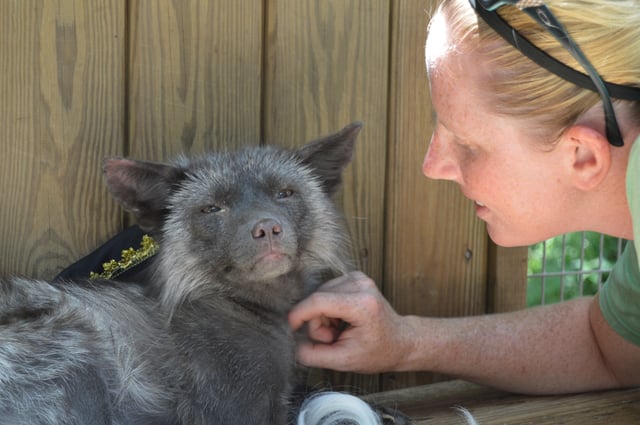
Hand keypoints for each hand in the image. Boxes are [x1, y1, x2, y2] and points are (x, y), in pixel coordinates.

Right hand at [288, 271, 407, 372]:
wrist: (401, 341)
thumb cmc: (378, 352)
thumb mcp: (344, 361)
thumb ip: (315, 355)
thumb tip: (294, 345)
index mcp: (362, 305)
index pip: (319, 301)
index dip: (299, 314)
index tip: (291, 326)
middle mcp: (361, 285)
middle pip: (317, 298)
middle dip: (317, 322)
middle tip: (332, 339)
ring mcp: (358, 278)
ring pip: (320, 294)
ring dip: (323, 316)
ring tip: (339, 331)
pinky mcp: (354, 277)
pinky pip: (327, 291)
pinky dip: (328, 308)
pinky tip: (341, 320)